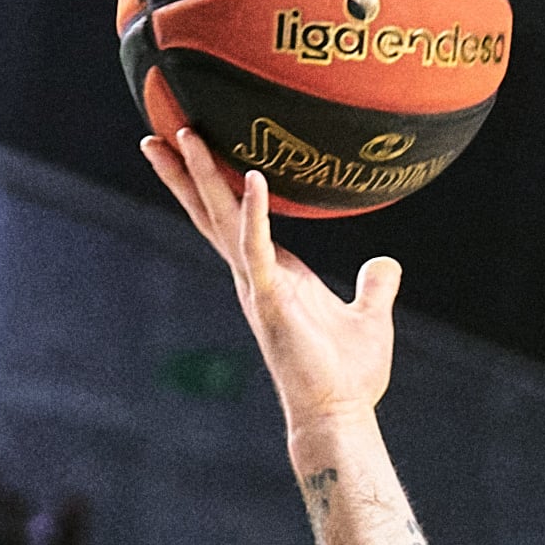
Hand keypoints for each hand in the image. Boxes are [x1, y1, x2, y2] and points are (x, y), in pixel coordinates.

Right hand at [141, 129, 400, 445]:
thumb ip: (374, 287)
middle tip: (158, 130)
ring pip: (224, 219)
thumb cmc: (348, 373)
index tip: (193, 149)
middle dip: (186, 172)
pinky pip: (259, 248)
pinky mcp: (271, 301)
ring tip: (182, 135)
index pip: (235, 218)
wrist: (339, 413)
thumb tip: (386, 264)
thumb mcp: (368, 317)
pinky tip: (255, 179)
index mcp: (274, 274)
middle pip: (213, 212)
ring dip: (204, 177)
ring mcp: (258, 286)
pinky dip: (256, 213)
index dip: (213, 185)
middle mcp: (256, 275)